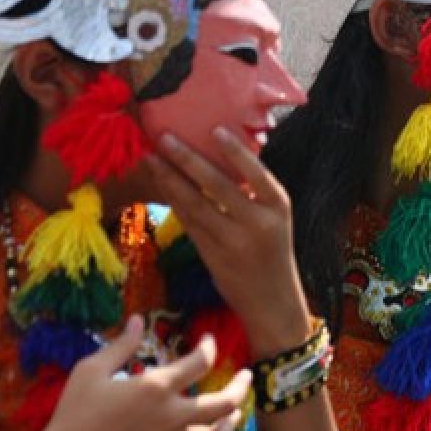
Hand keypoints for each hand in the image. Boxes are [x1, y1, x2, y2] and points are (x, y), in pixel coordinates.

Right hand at [3, 316, 250, 430]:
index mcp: (156, 387)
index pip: (201, 361)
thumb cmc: (73, 414)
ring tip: (234, 412)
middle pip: (226, 401)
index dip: (210, 347)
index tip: (209, 342)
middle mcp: (173, 416)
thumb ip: (120, 345)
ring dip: (232, 420)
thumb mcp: (91, 371)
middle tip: (246, 377)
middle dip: (242, 386)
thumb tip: (137, 320)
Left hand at [147, 128, 312, 354]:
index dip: (235, 151)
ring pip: (195, 204)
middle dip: (187, 159)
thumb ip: (253, 194)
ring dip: (170, 179)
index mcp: (278, 206)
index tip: (214, 129)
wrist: (273, 302)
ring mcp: (232, 240)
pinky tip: (159, 185)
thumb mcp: (275, 219)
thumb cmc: (273, 253)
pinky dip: (173, 202)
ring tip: (151, 159)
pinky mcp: (212, 255)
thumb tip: (222, 156)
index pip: (255, 173)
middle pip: (216, 185)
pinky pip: (189, 222)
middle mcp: (257, 222)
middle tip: (165, 138)